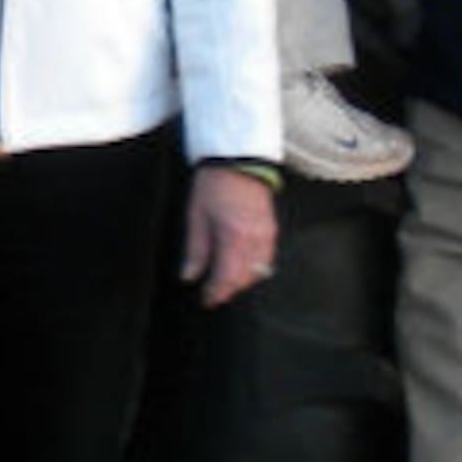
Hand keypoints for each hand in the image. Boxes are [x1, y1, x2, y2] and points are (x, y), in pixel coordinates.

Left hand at [182, 163, 279, 307]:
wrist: (238, 161)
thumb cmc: (212, 185)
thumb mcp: (196, 215)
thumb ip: (196, 250)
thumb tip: (189, 276)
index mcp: (233, 237)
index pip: (227, 277)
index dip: (216, 293)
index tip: (205, 300)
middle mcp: (255, 240)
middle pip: (245, 278)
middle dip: (228, 290)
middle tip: (212, 295)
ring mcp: (267, 235)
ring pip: (259, 272)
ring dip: (242, 281)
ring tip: (224, 283)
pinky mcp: (272, 230)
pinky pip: (267, 259)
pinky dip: (254, 269)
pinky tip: (240, 268)